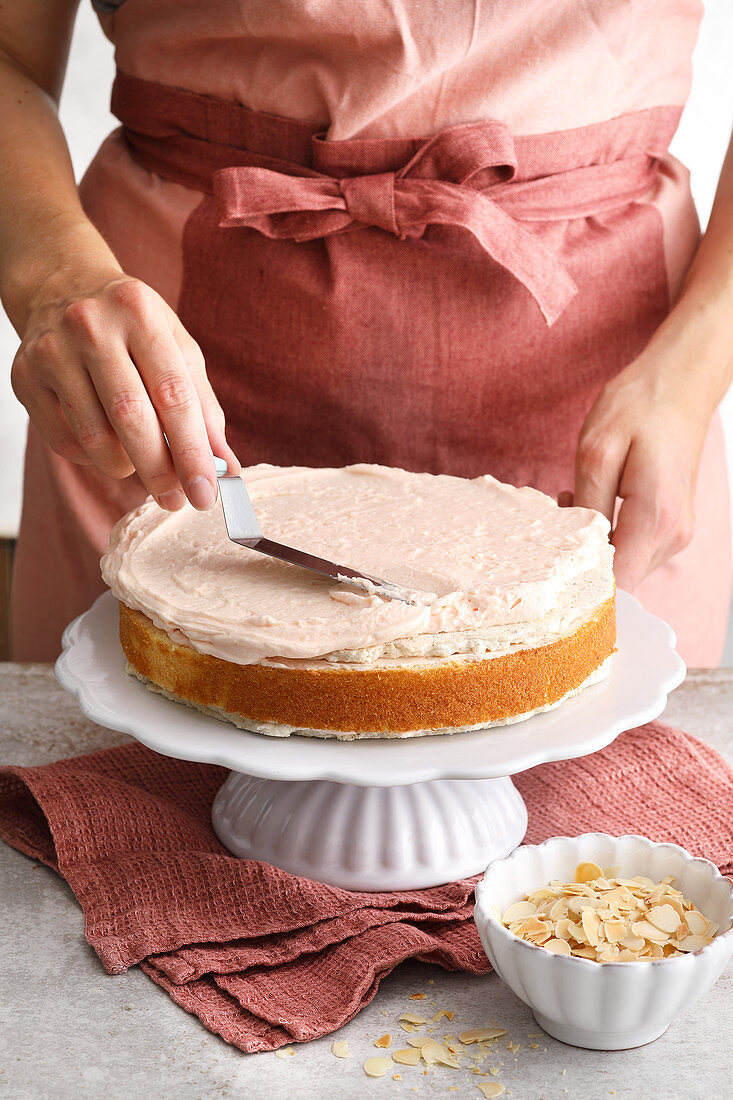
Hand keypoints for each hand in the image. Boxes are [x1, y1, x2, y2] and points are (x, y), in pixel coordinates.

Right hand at [11, 271, 238, 509]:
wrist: (63, 288)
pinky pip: (64, 442)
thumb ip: (203, 406)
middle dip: (160, 470)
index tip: (206, 491)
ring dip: (126, 467)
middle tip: (177, 499)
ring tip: (142, 465)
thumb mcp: (177, 349)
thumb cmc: (133, 327)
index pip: (172, 395)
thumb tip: (225, 467)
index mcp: (139, 312)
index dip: (192, 451)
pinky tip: (106, 443)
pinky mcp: (24, 377)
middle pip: (130, 418)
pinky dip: (93, 458)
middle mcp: (90, 326)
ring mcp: (51, 351)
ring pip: (94, 438)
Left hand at [572, 348, 714, 591]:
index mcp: (655, 519)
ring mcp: (676, 531)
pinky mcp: (671, 523)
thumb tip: (577, 555)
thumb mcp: (596, 453)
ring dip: (592, 546)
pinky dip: (606, 535)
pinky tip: (590, 504)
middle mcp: (673, 534)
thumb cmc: (640, 407)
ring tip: (573, 502)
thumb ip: (588, 511)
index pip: (617, 583)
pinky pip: (634, 547)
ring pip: (625, 565)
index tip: (549, 571)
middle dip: (581, 561)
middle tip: (555, 521)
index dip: (580, 586)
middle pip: (620, 579)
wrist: (680, 382)